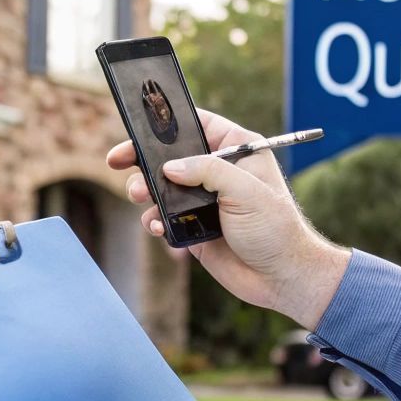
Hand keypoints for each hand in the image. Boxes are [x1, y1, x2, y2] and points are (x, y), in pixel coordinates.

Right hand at [107, 109, 350, 328]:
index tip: (140, 127)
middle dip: (144, 159)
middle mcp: (219, 171)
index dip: (169, 123)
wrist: (281, 278)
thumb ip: (208, 171)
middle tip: (119, 161)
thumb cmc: (275, 229)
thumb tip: (169, 167)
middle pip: (171, 154)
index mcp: (238, 150)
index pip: (199, 124)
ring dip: (145, 190)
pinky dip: (153, 218)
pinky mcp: (194, 226)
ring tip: (139, 197)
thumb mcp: (246, 191)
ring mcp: (204, 199)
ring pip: (163, 186)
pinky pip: (164, 215)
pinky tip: (155, 225)